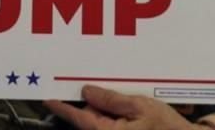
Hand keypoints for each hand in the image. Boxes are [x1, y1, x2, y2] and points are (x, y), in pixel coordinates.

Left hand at [46, 85, 204, 128]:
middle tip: (103, 88)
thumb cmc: (167, 127)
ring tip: (125, 101)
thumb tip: (87, 92)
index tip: (47, 97)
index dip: (60, 105)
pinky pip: (110, 123)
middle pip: (88, 117)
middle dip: (93, 102)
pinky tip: (127, 107)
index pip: (77, 117)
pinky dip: (113, 113)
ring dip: (105, 108)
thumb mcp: (139, 106)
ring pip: (99, 120)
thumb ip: (110, 99)